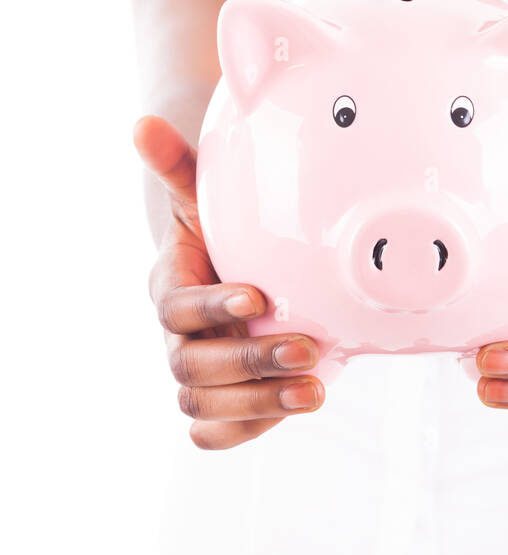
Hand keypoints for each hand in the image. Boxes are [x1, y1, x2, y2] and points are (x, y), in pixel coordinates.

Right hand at [133, 115, 325, 448]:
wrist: (238, 263)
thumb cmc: (219, 225)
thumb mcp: (202, 193)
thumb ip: (178, 164)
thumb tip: (143, 123)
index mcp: (170, 286)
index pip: (178, 308)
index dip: (213, 307)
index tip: (258, 295)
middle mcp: (179, 337)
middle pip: (193, 366)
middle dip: (250, 359)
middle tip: (307, 347)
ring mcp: (201, 372)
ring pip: (206, 405)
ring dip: (259, 402)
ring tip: (316, 389)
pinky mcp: (225, 399)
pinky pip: (218, 432)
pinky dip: (248, 429)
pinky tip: (294, 411)